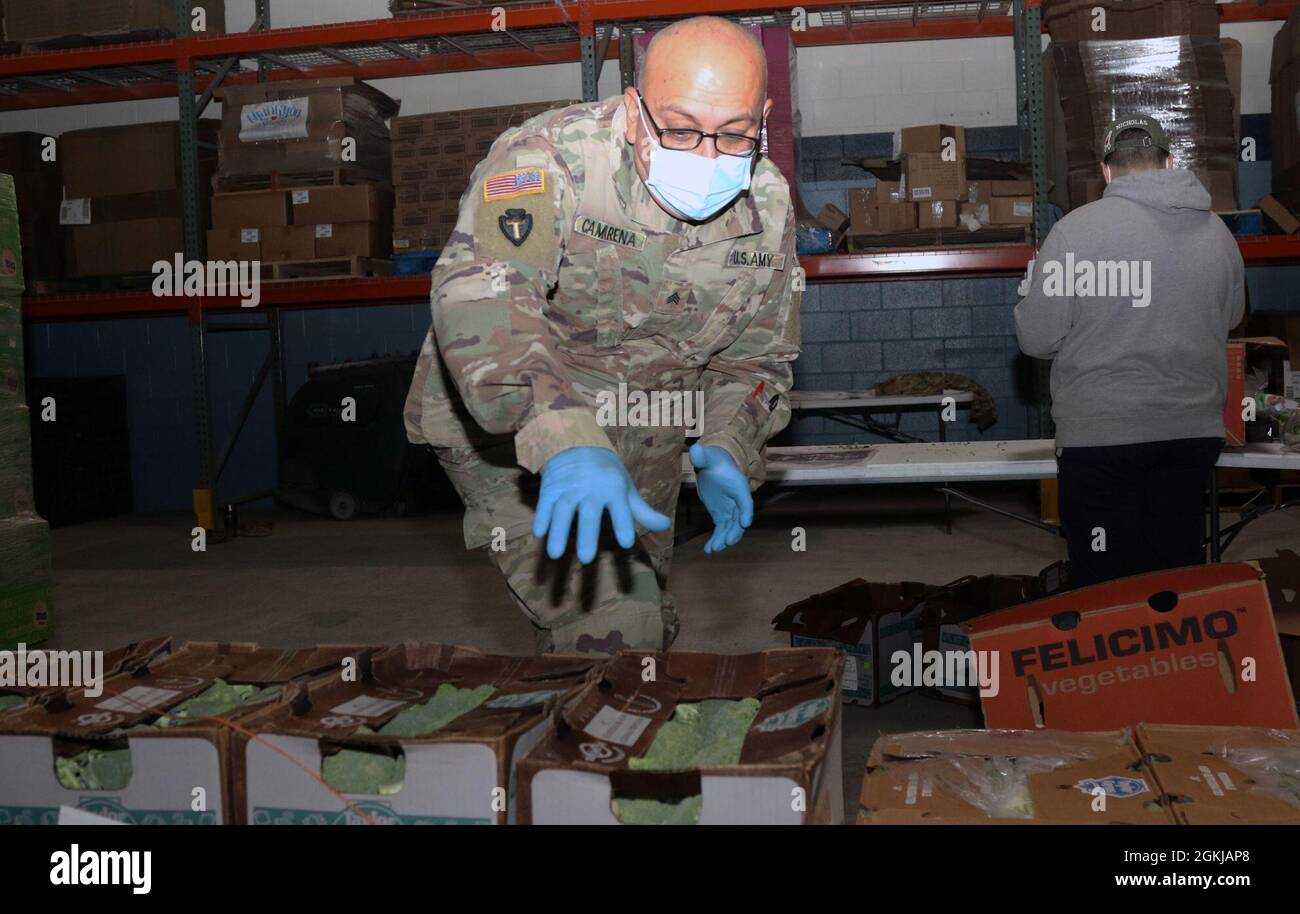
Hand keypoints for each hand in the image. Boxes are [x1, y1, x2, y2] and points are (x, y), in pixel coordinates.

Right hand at [532, 447, 671, 563]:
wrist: (577, 443)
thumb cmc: (607, 473)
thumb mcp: (626, 489)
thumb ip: (643, 511)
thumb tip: (666, 526)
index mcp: (614, 489)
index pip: (620, 509)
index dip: (623, 525)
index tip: (625, 543)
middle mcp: (591, 490)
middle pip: (588, 514)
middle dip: (587, 535)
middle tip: (586, 559)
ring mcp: (569, 489)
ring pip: (563, 511)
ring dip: (558, 532)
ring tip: (555, 554)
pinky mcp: (550, 488)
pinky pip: (544, 505)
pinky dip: (541, 518)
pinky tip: (538, 534)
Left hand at [689, 443, 752, 553]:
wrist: (712, 466)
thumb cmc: (712, 461)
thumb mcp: (706, 457)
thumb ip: (701, 456)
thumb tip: (695, 450)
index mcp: (738, 486)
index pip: (746, 501)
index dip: (745, 512)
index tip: (744, 523)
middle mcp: (737, 500)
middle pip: (739, 519)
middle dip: (734, 531)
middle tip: (726, 542)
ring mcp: (730, 510)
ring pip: (731, 528)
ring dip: (724, 539)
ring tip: (714, 549)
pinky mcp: (721, 515)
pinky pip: (721, 530)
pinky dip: (716, 539)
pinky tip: (708, 549)